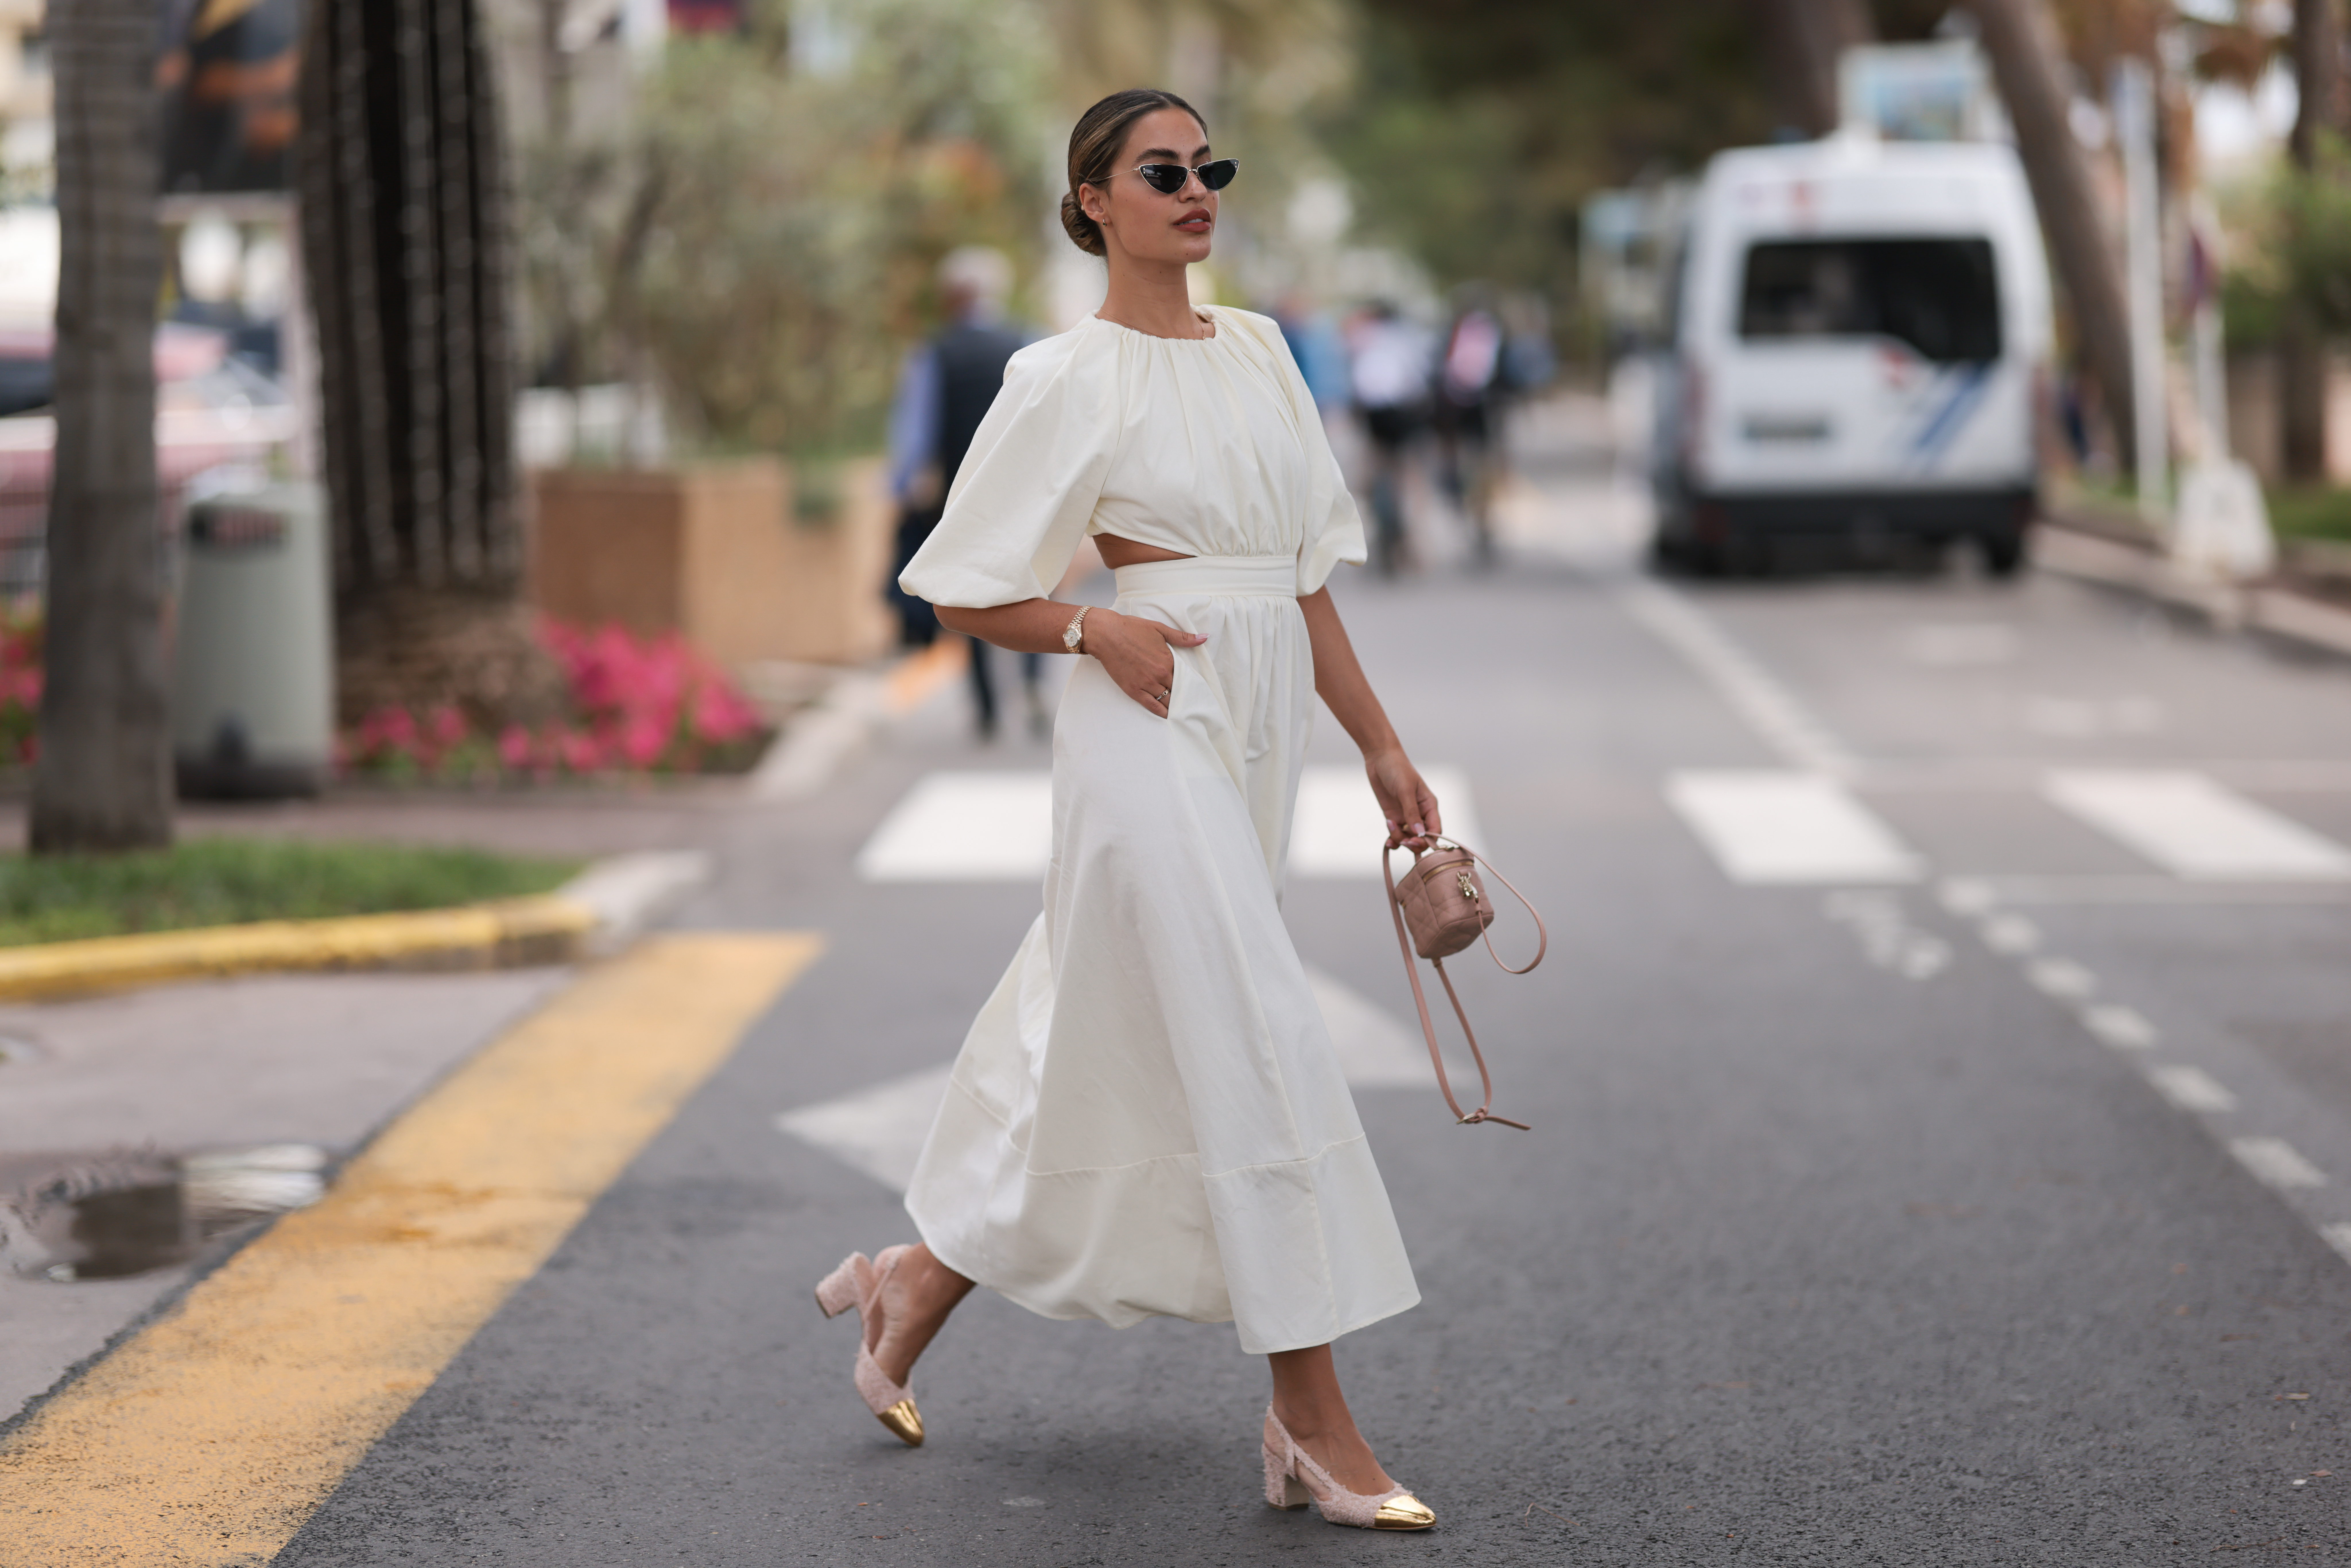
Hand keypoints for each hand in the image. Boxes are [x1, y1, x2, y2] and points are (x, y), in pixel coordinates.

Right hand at [1082, 608, 1205, 716]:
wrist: (1106, 635)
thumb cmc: (1131, 629)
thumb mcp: (1160, 629)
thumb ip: (1182, 637)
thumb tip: (1204, 638)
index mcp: (1168, 660)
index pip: (1185, 676)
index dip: (1189, 681)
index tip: (1194, 686)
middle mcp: (1159, 675)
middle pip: (1177, 690)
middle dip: (1183, 695)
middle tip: (1191, 702)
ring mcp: (1146, 684)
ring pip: (1167, 700)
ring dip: (1174, 705)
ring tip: (1183, 710)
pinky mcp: (1133, 690)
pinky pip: (1151, 706)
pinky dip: (1161, 712)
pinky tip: (1167, 715)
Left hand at [1367, 748, 1441, 850]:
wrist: (1380, 758)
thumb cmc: (1397, 769)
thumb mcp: (1405, 790)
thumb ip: (1411, 812)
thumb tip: (1419, 833)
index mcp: (1429, 805)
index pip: (1435, 830)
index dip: (1428, 840)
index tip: (1414, 841)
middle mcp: (1420, 813)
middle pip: (1423, 838)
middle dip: (1414, 843)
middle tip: (1403, 840)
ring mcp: (1406, 816)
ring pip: (1408, 838)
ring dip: (1400, 839)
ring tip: (1390, 826)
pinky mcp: (1393, 816)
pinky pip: (1396, 834)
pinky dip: (1393, 840)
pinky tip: (1387, 841)